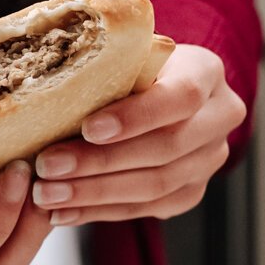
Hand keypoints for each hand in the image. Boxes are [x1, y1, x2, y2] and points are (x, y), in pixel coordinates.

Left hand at [28, 43, 243, 225]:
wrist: (156, 90)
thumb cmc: (130, 64)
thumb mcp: (124, 52)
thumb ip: (103, 64)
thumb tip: (45, 83)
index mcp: (206, 72)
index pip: (181, 97)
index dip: (136, 116)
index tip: (88, 128)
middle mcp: (219, 118)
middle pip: (165, 147)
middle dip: (100, 161)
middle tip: (49, 167)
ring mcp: (208, 160)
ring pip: (154, 185)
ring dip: (94, 193)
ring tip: (48, 193)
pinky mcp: (191, 192)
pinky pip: (145, 209)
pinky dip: (99, 211)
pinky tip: (63, 211)